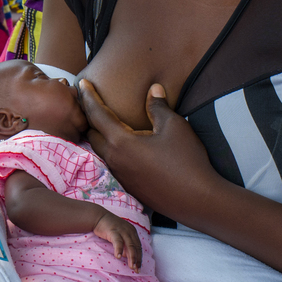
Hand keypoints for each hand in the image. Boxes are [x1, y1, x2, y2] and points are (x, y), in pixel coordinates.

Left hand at [79, 80, 218, 219]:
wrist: (198, 200)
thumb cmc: (187, 161)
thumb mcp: (174, 126)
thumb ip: (158, 107)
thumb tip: (153, 89)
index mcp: (120, 142)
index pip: (96, 114)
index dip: (89, 96)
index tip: (83, 82)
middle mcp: (114, 159)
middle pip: (91, 133)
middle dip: (88, 116)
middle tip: (89, 101)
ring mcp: (120, 175)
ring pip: (100, 150)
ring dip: (98, 135)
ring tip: (101, 122)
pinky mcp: (129, 186)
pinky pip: (111, 163)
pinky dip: (109, 150)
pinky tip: (120, 147)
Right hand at [95, 214, 141, 270]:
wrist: (98, 216)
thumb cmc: (108, 227)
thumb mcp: (120, 235)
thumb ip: (125, 244)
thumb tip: (127, 256)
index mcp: (132, 232)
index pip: (138, 247)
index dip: (139, 257)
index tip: (139, 267)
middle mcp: (130, 231)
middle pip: (136, 247)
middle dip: (137, 259)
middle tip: (136, 270)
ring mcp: (122, 231)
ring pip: (130, 246)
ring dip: (131, 257)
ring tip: (131, 266)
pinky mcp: (114, 231)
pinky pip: (118, 242)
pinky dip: (119, 250)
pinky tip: (118, 257)